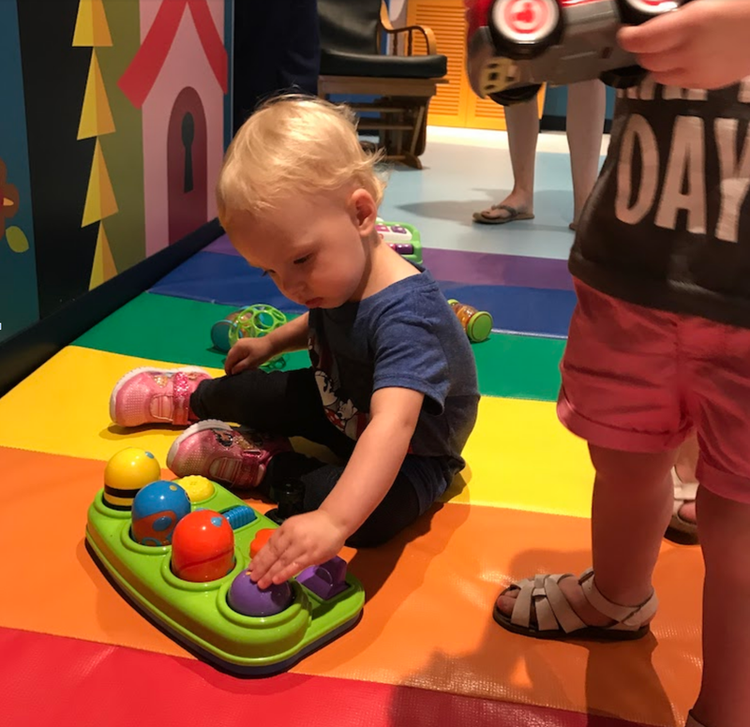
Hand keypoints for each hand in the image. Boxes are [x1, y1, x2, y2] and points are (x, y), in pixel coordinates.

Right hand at [224, 336, 274, 374]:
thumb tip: (232, 371)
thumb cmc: (263, 353)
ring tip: (244, 370)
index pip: (228, 361)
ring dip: (237, 364)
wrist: (272, 343)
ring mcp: (240, 344)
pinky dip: (241, 360)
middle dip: (233, 367)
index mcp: (237, 348)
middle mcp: (236, 345)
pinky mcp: (245, 345)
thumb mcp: (252, 362)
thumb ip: (241, 366)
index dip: (229, 370)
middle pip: (230, 358)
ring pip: (235, 356)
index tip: (232, 378)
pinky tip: (247, 364)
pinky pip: (239, 354)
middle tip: (239, 375)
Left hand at [248, 511, 347, 587]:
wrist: (335, 520)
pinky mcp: (311, 555)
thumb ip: (285, 539)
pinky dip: (285, 573)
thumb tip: (271, 556)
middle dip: (261, 567)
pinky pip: (295, 566)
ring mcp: (301, 545)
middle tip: (252, 579)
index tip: (251, 568)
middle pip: (273, 554)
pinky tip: (277, 580)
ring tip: (261, 584)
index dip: (259, 557)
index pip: (269, 544)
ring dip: (270, 574)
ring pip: (282, 561)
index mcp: (285, 528)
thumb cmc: (315, 525)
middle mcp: (291, 536)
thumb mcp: (295, 526)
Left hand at [618, 0, 749, 89]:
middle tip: (647, 38)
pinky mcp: (709, 83)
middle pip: (647, 60)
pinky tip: (684, 58)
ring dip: (656, 63)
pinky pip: (678, 82)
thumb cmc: (745, 4)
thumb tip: (665, 12)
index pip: (643, 39)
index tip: (626, 32)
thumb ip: (685, 8)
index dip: (628, 36)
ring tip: (665, 49)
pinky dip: (673, 72)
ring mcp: (698, 71)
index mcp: (691, 23)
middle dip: (642, 49)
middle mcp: (689, 51)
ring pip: (658, 75)